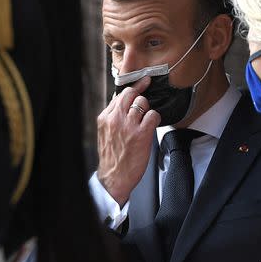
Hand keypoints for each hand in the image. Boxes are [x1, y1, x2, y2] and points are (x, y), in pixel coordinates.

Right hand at [96, 76, 160, 206]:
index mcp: (105, 118)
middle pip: (131, 93)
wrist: (113, 179)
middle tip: (147, 94)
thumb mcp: (105, 134)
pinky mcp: (141, 134)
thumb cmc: (111, 158)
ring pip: (143, 102)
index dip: (133, 88)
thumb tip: (124, 105)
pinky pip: (153, 115)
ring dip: (148, 109)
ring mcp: (128, 126)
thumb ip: (113, 118)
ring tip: (146, 119)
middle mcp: (116, 119)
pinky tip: (152, 126)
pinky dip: (155, 118)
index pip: (120, 95)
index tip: (142, 82)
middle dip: (141, 94)